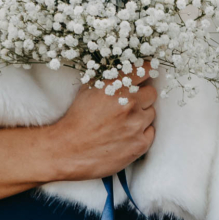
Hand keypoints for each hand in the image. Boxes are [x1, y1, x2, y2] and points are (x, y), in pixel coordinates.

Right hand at [42, 64, 157, 181]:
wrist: (67, 150)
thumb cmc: (76, 120)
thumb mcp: (88, 89)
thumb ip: (110, 77)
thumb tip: (127, 69)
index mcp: (116, 86)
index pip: (143, 70)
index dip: (146, 72)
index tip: (146, 75)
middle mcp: (129, 103)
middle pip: (151, 93)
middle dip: (141, 98)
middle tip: (126, 107)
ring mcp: (136, 124)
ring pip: (150, 113)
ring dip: (140, 117)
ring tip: (121, 124)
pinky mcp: (140, 143)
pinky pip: (150, 131)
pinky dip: (141, 134)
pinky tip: (125, 136)